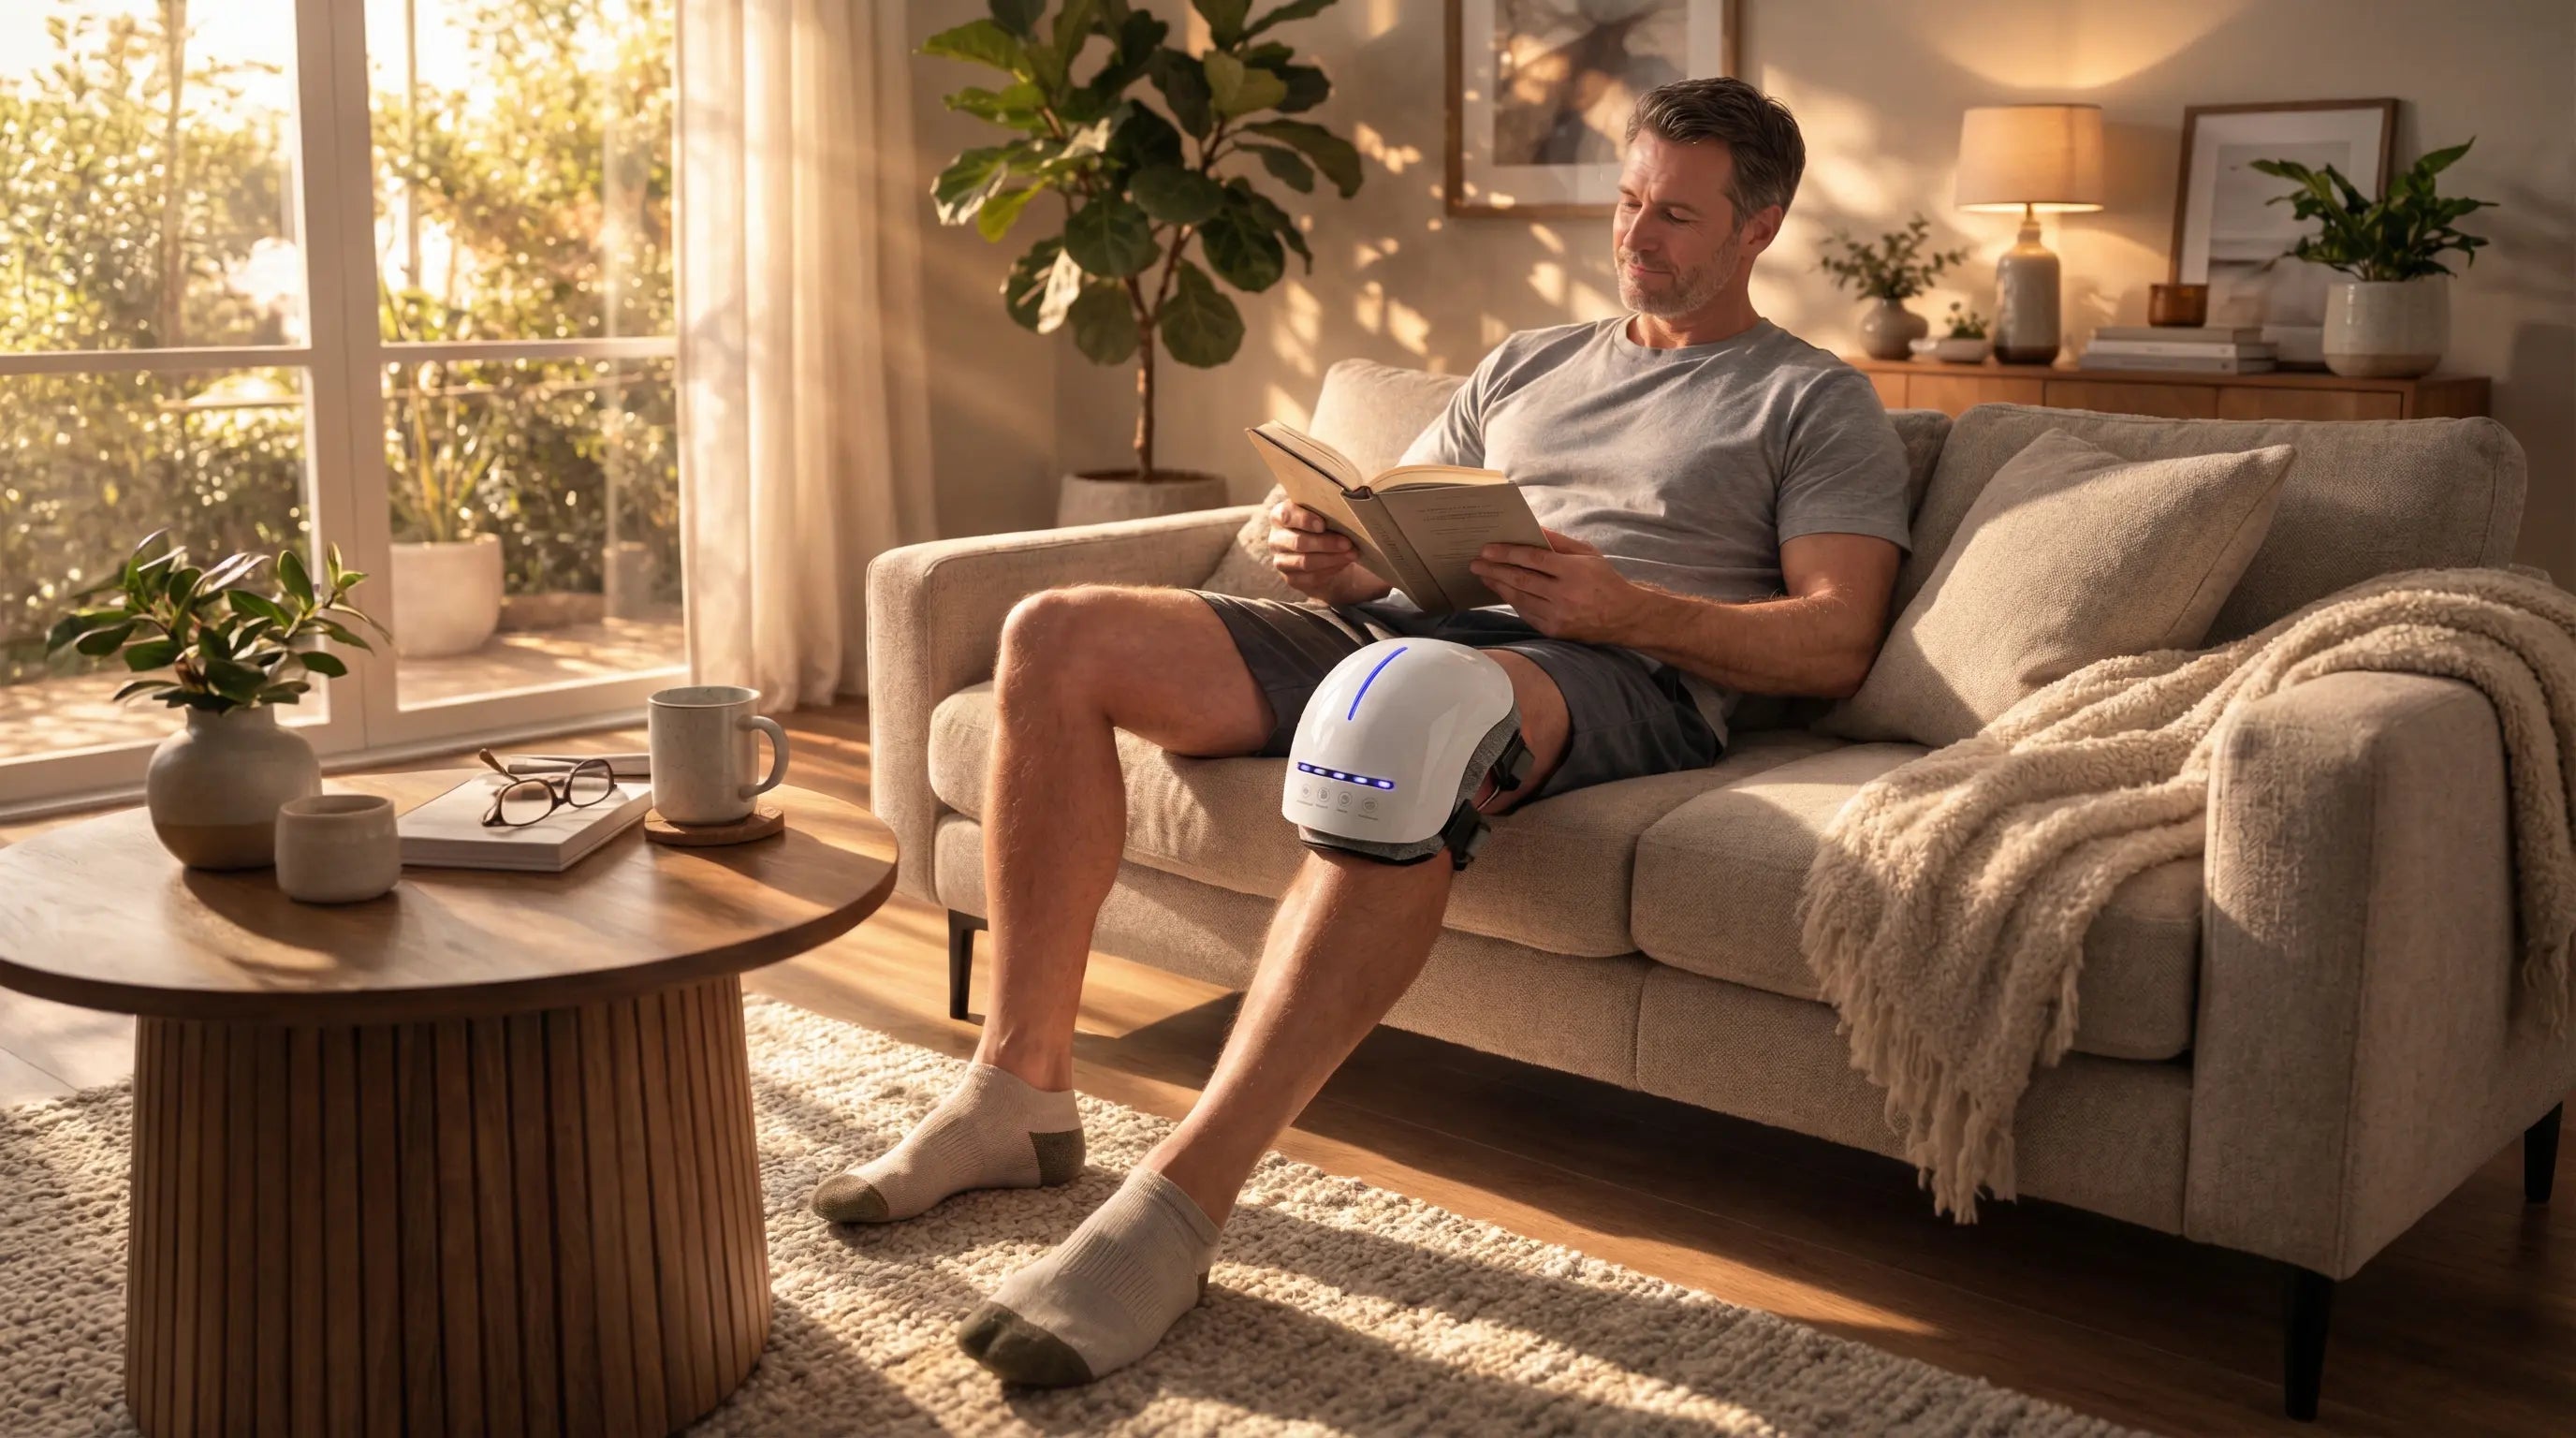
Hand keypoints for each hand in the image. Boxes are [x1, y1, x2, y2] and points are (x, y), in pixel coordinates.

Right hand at [1266, 500, 1389, 604]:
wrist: (1317, 552)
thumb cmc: (1321, 526)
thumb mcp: (1320, 513)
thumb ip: (1326, 510)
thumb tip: (1350, 509)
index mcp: (1279, 516)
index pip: (1285, 515)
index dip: (1304, 520)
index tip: (1323, 524)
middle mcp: (1276, 539)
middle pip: (1298, 542)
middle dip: (1326, 543)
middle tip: (1348, 543)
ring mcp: (1281, 561)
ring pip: (1305, 562)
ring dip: (1331, 559)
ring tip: (1351, 554)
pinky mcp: (1291, 578)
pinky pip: (1311, 577)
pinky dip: (1330, 570)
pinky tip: (1343, 563)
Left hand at [1470, 528, 1643, 642]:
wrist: (1624, 617)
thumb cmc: (1604, 580)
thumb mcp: (1587, 554)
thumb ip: (1559, 542)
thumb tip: (1532, 528)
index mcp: (1573, 571)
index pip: (1533, 559)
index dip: (1507, 553)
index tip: (1487, 549)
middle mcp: (1564, 595)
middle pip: (1520, 580)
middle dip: (1494, 570)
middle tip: (1475, 563)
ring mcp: (1558, 615)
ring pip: (1519, 598)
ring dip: (1498, 586)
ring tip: (1484, 575)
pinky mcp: (1554, 631)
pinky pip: (1526, 614)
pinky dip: (1512, 601)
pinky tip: (1503, 591)